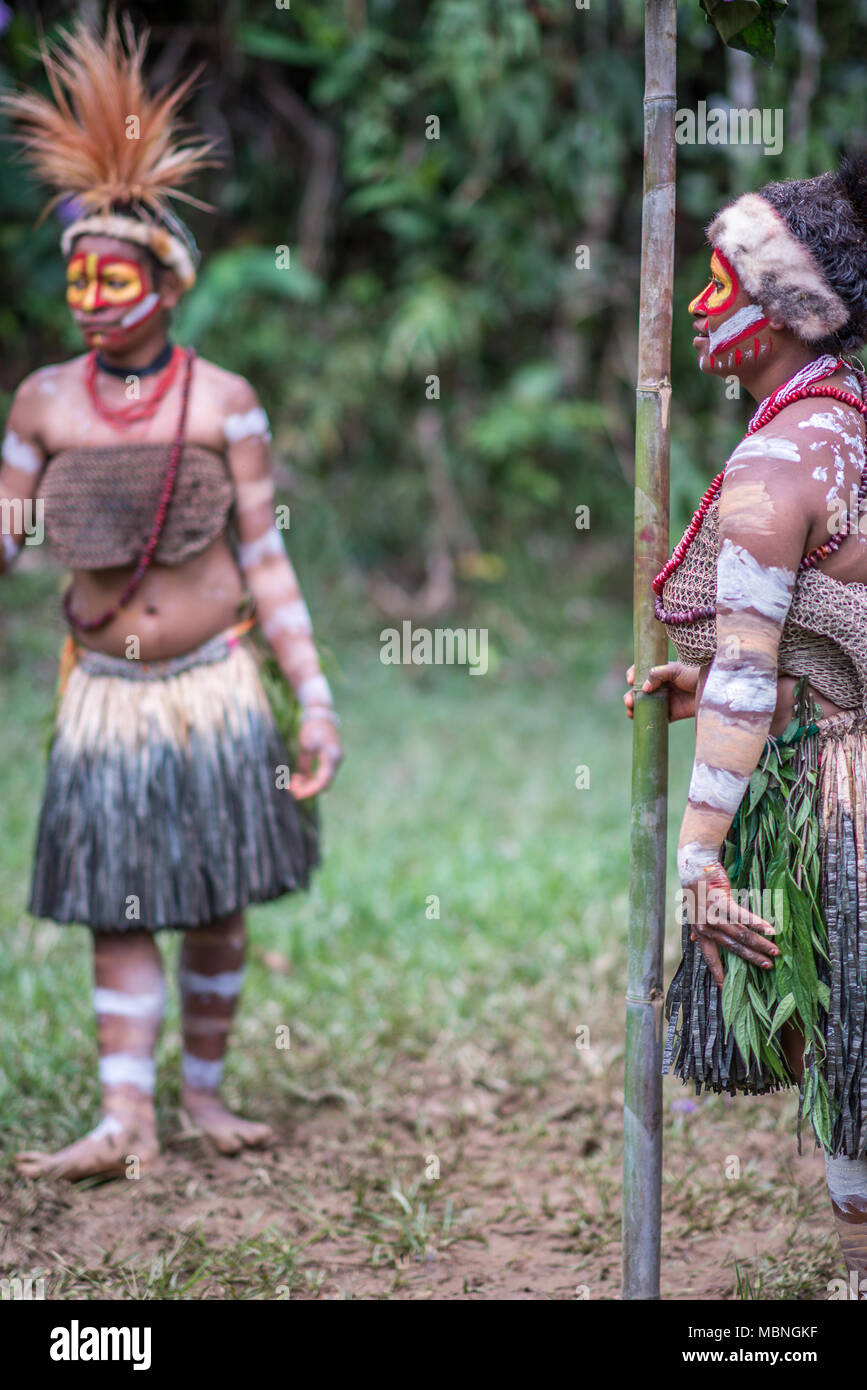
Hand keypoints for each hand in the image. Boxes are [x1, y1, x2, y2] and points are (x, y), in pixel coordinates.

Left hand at [288, 716, 342, 799]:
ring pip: (322, 781)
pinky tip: (297, 778)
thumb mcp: (305, 746)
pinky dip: (310, 778)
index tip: (296, 795)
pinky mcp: (330, 760)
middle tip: (289, 788)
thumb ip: (304, 764)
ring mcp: (334, 761)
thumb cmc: (312, 728)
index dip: (309, 791)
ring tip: (291, 782)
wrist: (320, 715)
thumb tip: (300, 781)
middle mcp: (336, 761)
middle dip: (307, 788)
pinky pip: (321, 775)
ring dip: (307, 784)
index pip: (322, 781)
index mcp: (331, 758)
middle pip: (323, 784)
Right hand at [624, 661, 698, 722]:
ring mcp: (664, 700)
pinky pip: (654, 717)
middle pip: (638, 691)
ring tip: (630, 710)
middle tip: (629, 701)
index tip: (630, 680)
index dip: (632, 675)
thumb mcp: (676, 669)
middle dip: (630, 695)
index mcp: (660, 673)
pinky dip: (644, 719)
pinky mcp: (670, 713)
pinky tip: (637, 718)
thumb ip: (658, 674)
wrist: (712, 690)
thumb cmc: (695, 675)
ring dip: (633, 707)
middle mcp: (660, 686)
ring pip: (643, 705)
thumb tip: (644, 687)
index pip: (641, 672)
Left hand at [682, 861, 778, 986]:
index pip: (709, 955)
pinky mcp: (721, 901)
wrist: (695, 865)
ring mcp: (713, 914)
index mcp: (700, 930)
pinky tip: (770, 929)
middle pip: (732, 947)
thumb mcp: (695, 910)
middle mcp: (705, 925)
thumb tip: (696, 939)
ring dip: (760, 943)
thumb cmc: (698, 888)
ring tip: (775, 950)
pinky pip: (742, 916)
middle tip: (767, 967)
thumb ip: (698, 926)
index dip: (717, 970)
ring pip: (740, 933)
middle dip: (751, 958)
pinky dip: (758, 923)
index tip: (723, 987)